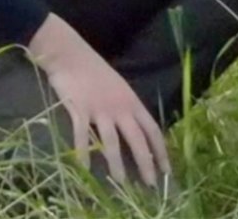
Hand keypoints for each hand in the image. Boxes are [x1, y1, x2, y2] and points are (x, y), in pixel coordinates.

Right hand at [28, 14, 169, 187]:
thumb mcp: (118, 88)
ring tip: (121, 182)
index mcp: (132, 102)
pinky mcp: (79, 110)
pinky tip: (84, 167)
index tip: (167, 169)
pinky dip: (83, 153)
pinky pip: (82, 136)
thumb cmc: (94, 71)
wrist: (70, 54)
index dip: (161, 150)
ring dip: (117, 164)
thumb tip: (135, 130)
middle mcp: (120, 107)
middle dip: (146, 163)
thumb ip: (126, 108)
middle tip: (151, 184)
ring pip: (112, 142)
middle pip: (137, 139)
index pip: (152, 130)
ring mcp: (100, 109)